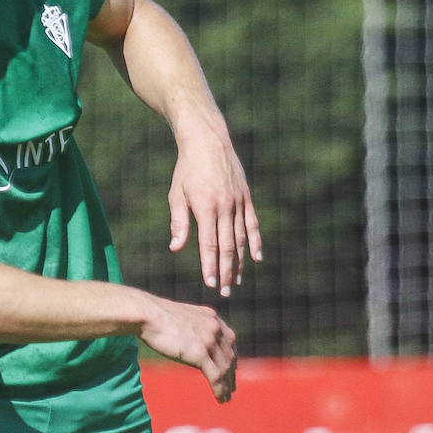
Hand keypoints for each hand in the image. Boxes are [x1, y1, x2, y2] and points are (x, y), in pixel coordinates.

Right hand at [140, 295, 236, 402]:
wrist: (147, 314)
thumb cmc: (156, 315)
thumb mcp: (182, 317)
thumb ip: (192, 327)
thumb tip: (190, 338)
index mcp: (212, 317)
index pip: (230, 340)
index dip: (231, 357)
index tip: (231, 368)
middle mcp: (215, 328)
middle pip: (230, 356)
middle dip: (231, 374)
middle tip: (231, 387)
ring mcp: (209, 341)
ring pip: (225, 368)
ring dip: (227, 385)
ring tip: (226, 398)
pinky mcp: (200, 354)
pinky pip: (216, 376)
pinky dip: (220, 390)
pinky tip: (221, 399)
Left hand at [167, 137, 261, 296]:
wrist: (208, 141)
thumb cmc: (187, 169)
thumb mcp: (177, 194)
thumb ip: (179, 222)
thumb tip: (176, 249)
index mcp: (206, 207)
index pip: (209, 245)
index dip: (210, 266)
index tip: (209, 283)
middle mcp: (225, 207)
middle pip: (228, 247)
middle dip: (226, 271)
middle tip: (224, 291)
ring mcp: (239, 202)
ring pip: (241, 238)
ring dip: (239, 262)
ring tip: (236, 280)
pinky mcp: (246, 197)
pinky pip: (252, 224)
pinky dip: (255, 242)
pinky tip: (256, 258)